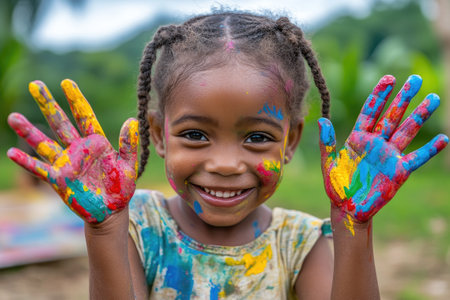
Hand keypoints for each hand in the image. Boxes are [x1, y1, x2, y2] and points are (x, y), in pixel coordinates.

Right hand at [7, 80, 138, 222]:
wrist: (112, 209)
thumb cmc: (122, 186)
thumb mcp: (129, 164)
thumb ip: (129, 144)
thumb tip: (131, 120)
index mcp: (96, 142)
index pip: (84, 116)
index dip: (75, 99)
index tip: (66, 82)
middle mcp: (78, 149)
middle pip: (60, 122)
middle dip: (48, 104)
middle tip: (35, 84)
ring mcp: (67, 163)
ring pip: (44, 143)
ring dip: (29, 131)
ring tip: (13, 117)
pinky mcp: (59, 180)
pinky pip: (40, 169)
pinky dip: (26, 162)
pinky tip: (12, 152)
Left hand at [318, 75, 447, 222]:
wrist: (348, 208)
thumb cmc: (336, 186)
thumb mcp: (328, 164)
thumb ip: (326, 143)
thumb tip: (322, 120)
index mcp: (358, 138)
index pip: (370, 112)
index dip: (379, 96)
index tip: (389, 79)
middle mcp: (376, 143)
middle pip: (392, 116)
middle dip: (403, 98)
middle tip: (415, 79)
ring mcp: (389, 156)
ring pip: (407, 131)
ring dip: (419, 116)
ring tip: (433, 98)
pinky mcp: (399, 172)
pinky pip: (417, 158)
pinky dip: (430, 150)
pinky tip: (444, 139)